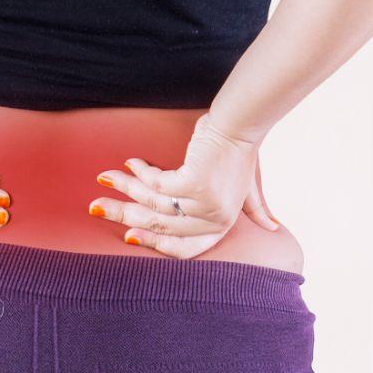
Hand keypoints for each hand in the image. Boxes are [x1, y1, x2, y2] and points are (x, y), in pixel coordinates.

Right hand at [88, 114, 280, 258]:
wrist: (240, 124)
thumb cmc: (243, 153)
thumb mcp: (249, 188)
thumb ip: (256, 209)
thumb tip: (275, 227)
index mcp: (222, 225)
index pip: (184, 248)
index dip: (153, 243)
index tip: (128, 234)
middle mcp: (213, 220)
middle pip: (159, 224)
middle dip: (123, 214)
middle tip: (97, 207)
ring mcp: (203, 204)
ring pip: (153, 202)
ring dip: (125, 188)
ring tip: (105, 178)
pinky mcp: (192, 183)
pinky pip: (156, 184)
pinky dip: (140, 172)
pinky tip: (131, 162)